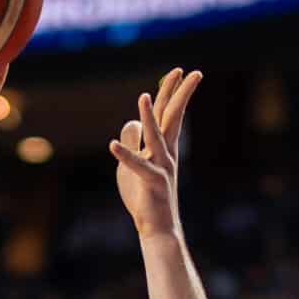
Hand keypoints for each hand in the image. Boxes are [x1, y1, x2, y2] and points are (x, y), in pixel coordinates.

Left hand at [111, 68, 201, 239]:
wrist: (156, 227)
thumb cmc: (145, 196)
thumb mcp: (132, 164)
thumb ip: (133, 141)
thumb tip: (130, 122)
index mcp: (162, 147)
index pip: (167, 113)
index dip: (171, 91)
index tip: (178, 71)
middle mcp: (166, 153)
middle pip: (171, 117)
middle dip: (177, 94)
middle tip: (186, 71)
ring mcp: (162, 167)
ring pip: (156, 137)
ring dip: (149, 117)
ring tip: (143, 96)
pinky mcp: (153, 183)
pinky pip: (138, 167)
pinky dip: (126, 156)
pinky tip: (112, 145)